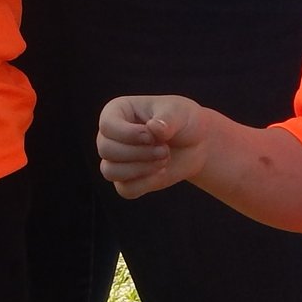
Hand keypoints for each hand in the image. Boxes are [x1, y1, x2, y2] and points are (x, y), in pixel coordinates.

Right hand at [96, 93, 214, 199]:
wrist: (195, 142)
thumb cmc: (182, 120)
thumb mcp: (179, 112)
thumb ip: (167, 119)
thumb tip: (153, 128)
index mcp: (116, 111)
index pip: (107, 126)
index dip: (129, 134)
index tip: (153, 136)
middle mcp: (110, 136)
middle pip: (106, 149)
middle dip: (138, 153)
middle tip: (165, 150)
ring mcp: (115, 159)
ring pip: (110, 171)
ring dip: (140, 169)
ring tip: (164, 159)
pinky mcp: (126, 180)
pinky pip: (125, 189)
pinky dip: (145, 184)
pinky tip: (161, 172)